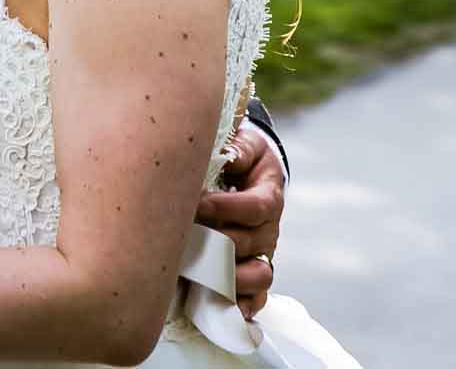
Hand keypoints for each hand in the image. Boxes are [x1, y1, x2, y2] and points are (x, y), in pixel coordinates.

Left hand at [193, 122, 284, 319]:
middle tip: (187, 237)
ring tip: (202, 271)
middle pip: (250, 243)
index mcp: (269, 196)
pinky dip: (243, 306)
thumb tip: (227, 154)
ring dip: (230, 276)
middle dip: (217, 241)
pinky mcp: (251, 274)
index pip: (257, 207)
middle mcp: (268, 229)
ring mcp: (261, 254)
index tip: (198, 203)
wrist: (246, 175)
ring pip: (258, 275)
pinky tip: (226, 310)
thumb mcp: (243, 145)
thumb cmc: (240, 158)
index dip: (228, 208)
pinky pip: (256, 298)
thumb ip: (236, 148)